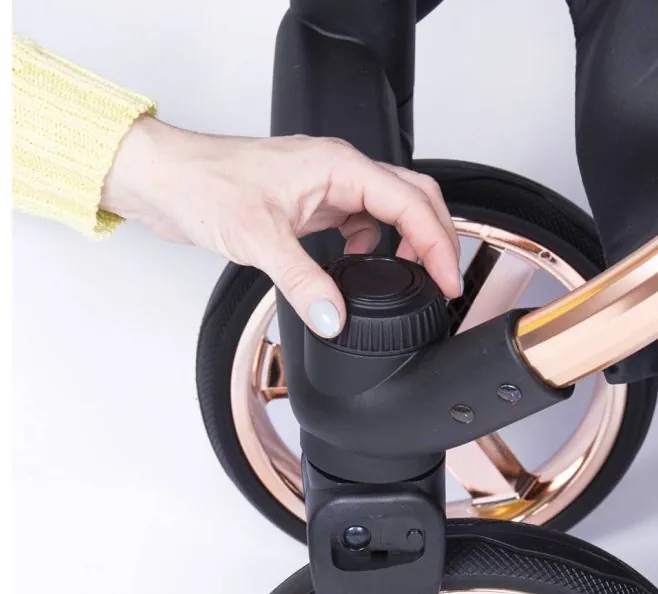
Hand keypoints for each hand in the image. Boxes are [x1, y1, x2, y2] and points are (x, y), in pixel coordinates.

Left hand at [101, 116, 461, 336]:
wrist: (164, 179)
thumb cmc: (202, 184)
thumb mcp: (260, 239)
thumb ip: (304, 281)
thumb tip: (336, 317)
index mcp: (338, 166)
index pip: (411, 203)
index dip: (437, 244)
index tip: (446, 281)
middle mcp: (338, 171)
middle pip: (413, 198)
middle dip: (434, 238)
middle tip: (440, 281)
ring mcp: (325, 187)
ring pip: (388, 209)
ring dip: (405, 241)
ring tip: (405, 278)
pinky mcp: (310, 205)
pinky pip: (358, 222)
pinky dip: (369, 246)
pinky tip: (356, 267)